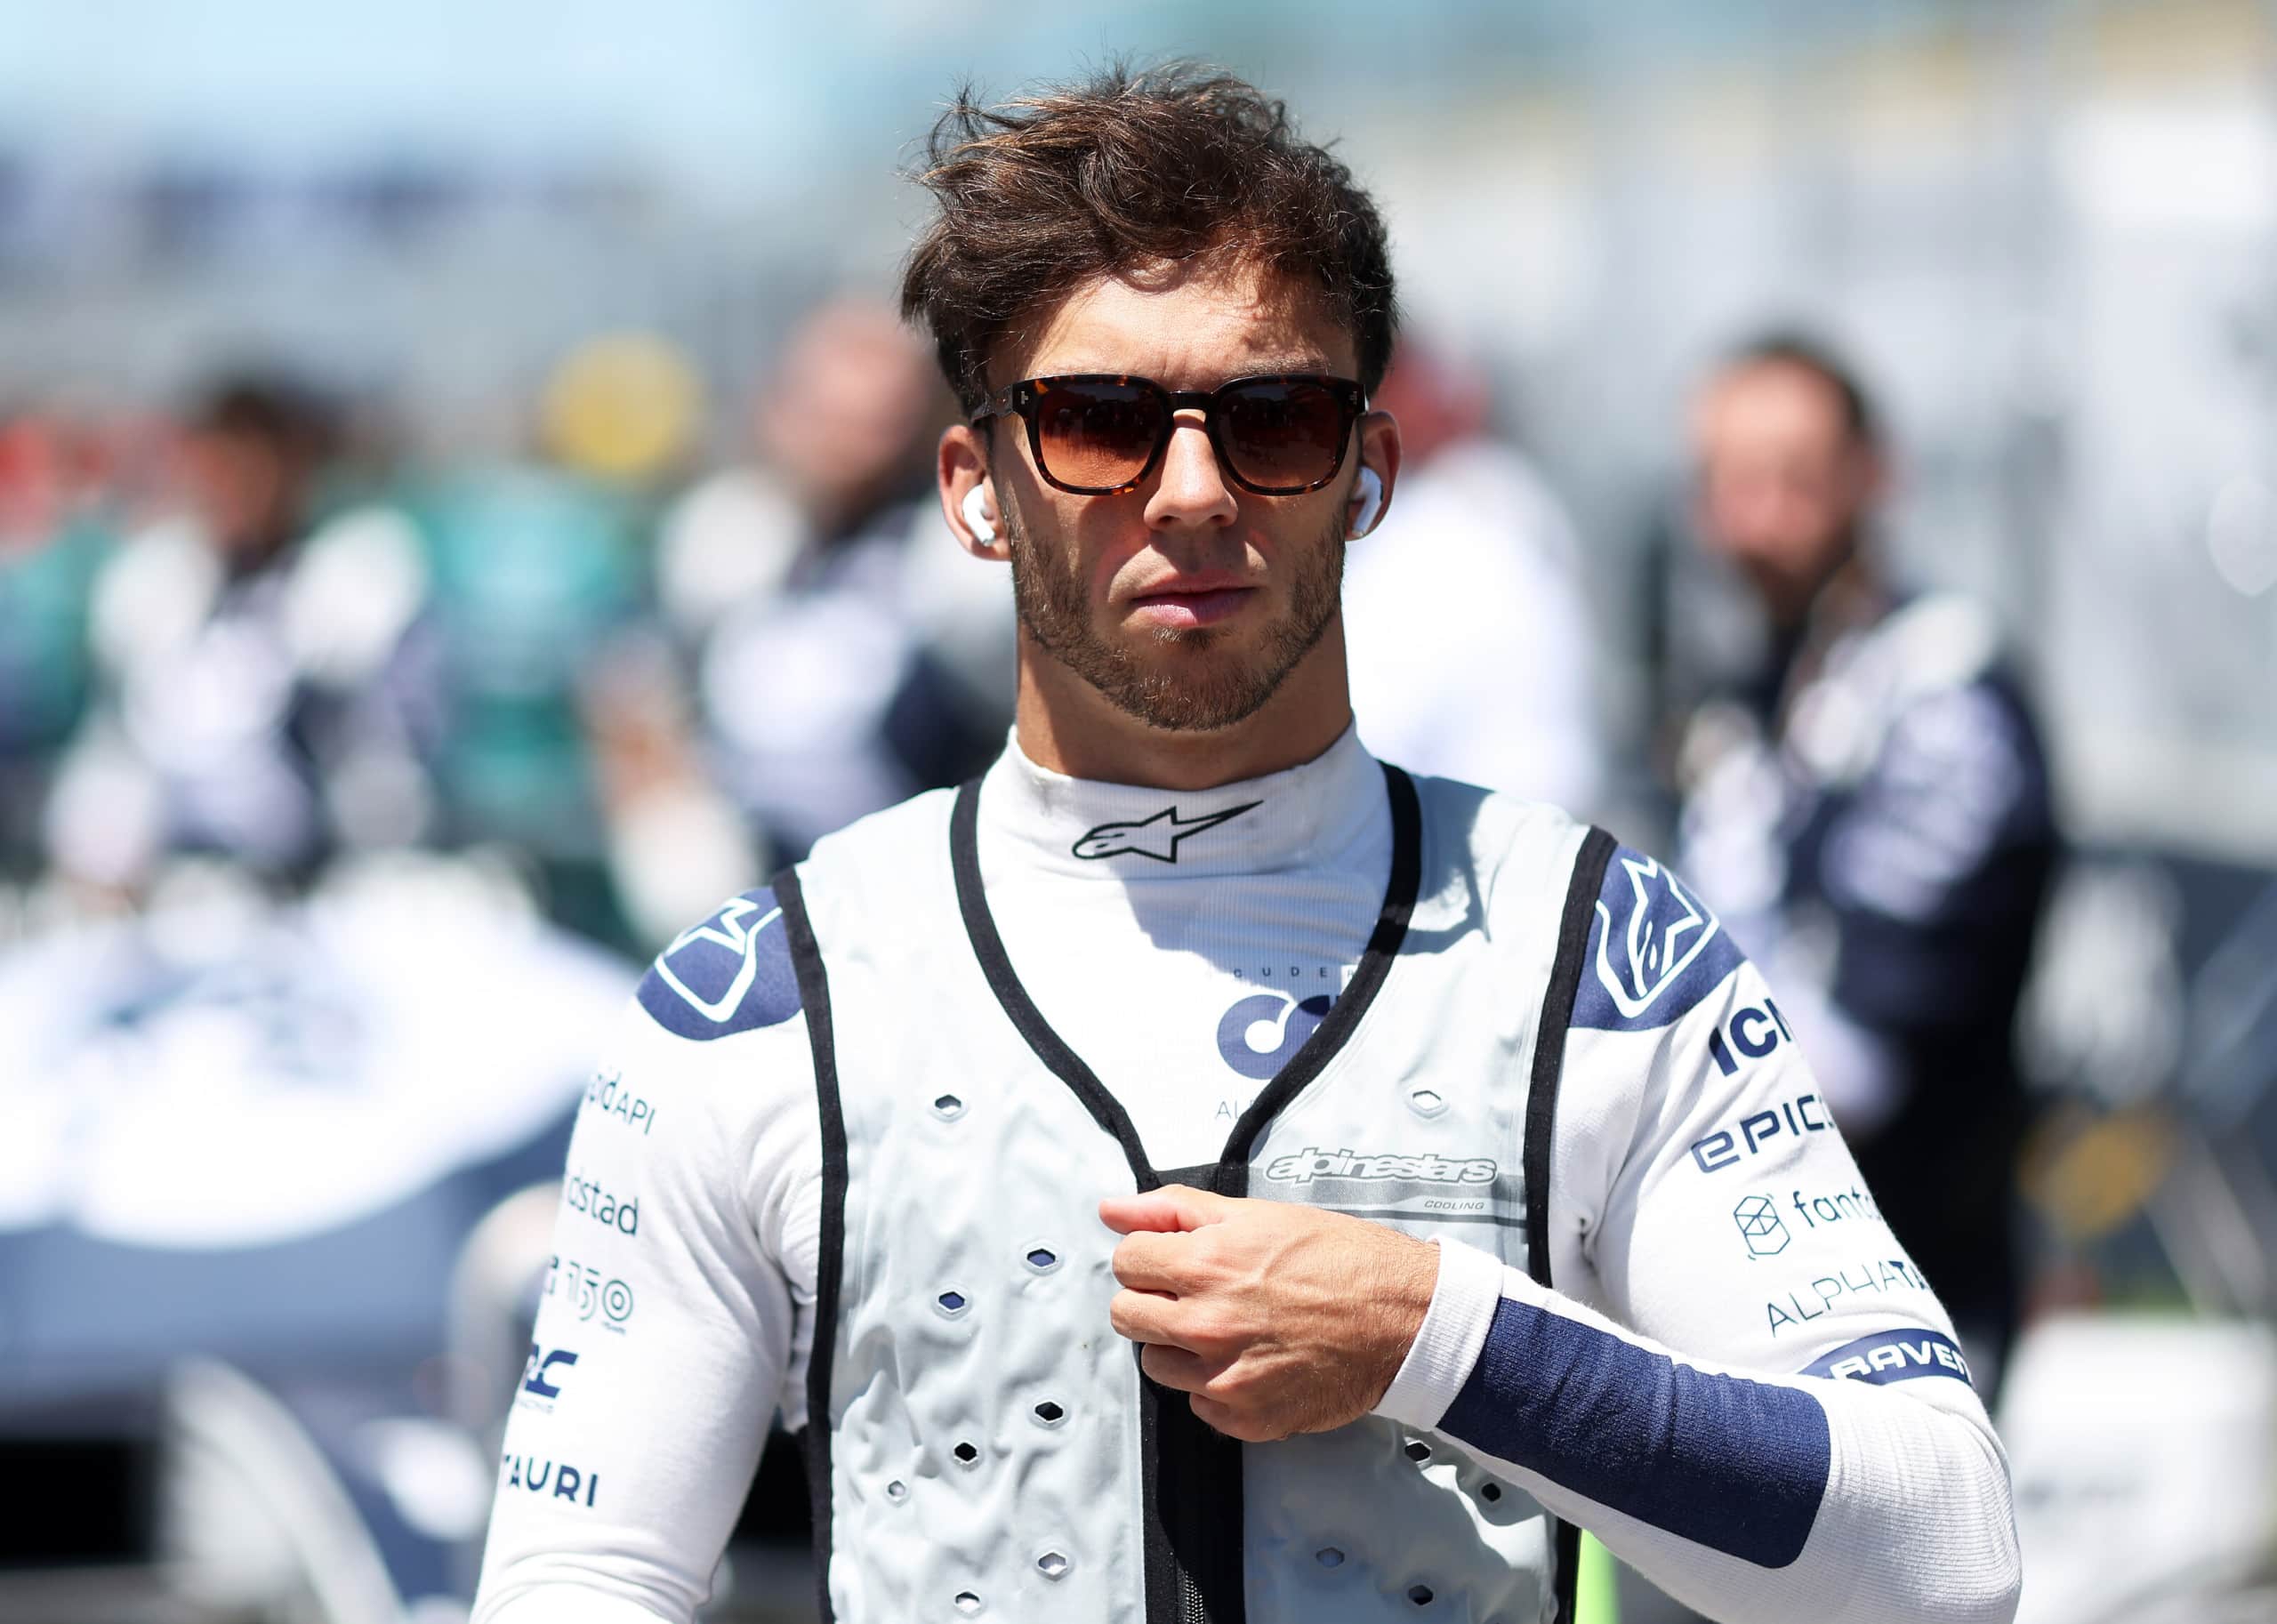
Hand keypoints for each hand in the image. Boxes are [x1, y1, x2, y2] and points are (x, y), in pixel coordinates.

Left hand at [1099, 1185, 1438, 1442]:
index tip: (1176, 1258)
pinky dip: (1216, 1384)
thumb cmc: (1340, 1259)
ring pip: (1158, 1363)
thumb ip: (1173, 1210)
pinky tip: (1254, 1360)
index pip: (1125, 1262)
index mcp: (1204, 1265)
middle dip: (1153, 1299)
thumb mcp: (1256, 1215)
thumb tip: (1110, 1210)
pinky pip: (1199, 1403)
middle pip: (1126, 1315)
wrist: (1405, 1319)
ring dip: (1180, 1345)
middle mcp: (1205, 1325)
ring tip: (1231, 1327)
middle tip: (1198, 1292)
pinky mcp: (1246, 1418)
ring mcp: (1224, 1378)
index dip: (1150, 1255)